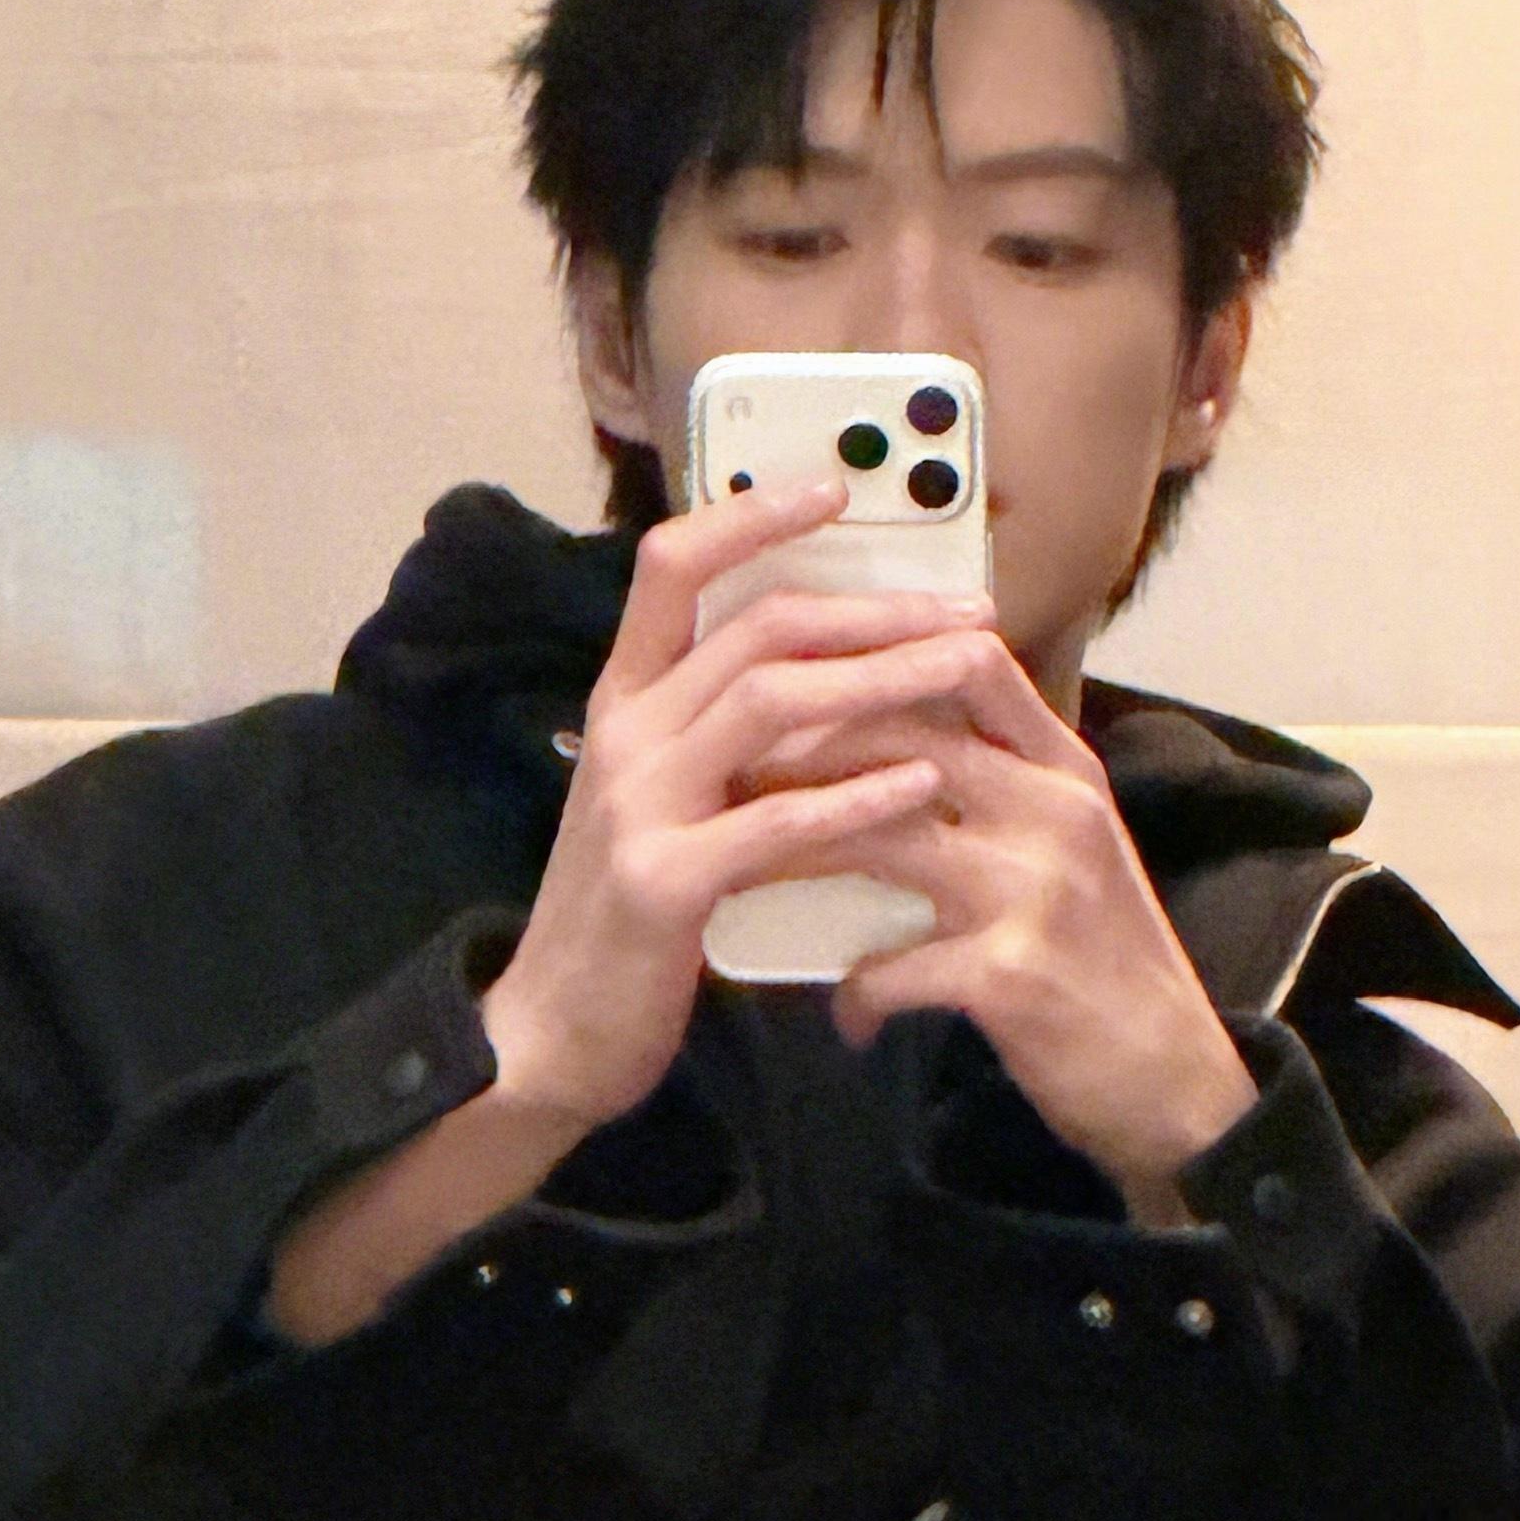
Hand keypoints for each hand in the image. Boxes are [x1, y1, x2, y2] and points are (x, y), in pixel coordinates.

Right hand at [478, 479, 996, 1144]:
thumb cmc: (628, 912)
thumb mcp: (664, 798)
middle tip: (966, 615)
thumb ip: (724, 735)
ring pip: (774, 702)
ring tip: (967, 673)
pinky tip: (923, 782)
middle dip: (874, 610)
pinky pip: (775, 821)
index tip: (832, 488)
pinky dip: (857, 797)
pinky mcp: (663, 883)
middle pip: (758, 629)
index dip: (750, 515)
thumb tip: (837, 675)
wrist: (552, 1031)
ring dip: (884, 678)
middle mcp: (626, 731)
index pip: (673, 566)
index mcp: (625, 698)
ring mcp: (638, 803)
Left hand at [755, 637, 1257, 1217]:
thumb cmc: (1105, 953)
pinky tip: (845, 1011)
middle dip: (801, 751)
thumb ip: (1001, 777)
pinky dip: (858, 990)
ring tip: (741, 870)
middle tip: (724, 770)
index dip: (877, 656)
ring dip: (796, 853)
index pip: (973, 661)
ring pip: (879, 833)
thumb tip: (889, 724)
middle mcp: (1053, 810)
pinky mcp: (1012, 975)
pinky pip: (893, 964)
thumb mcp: (1071, 841)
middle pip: (903, 737)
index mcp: (1065, 768)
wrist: (1179, 1079)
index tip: (801, 675)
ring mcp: (1033, 889)